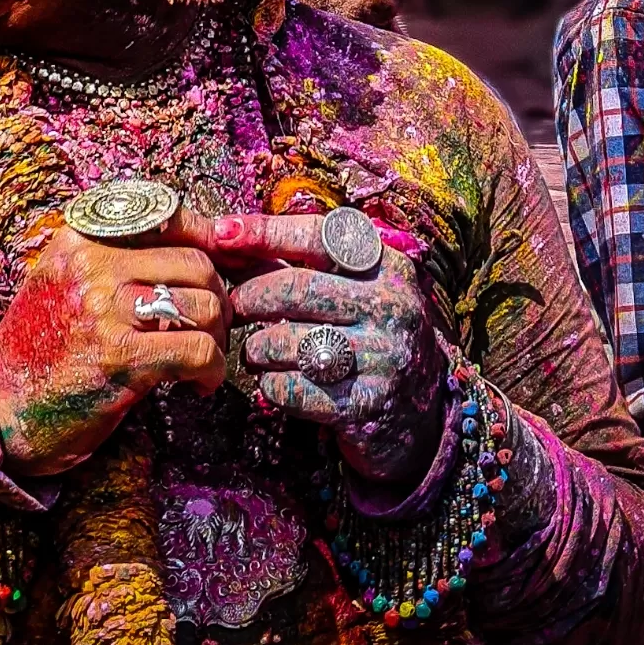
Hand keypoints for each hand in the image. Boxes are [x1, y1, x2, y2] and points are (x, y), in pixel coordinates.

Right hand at [0, 210, 228, 476]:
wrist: (0, 406)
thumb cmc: (41, 347)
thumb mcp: (66, 282)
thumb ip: (117, 259)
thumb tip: (198, 245)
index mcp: (79, 238)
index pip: (167, 217)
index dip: (208, 240)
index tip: (224, 267)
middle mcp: (91, 263)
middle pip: (197, 263)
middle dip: (217, 299)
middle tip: (210, 329)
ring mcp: (104, 308)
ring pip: (206, 305)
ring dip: (217, 339)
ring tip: (200, 360)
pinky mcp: (120, 356)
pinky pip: (198, 350)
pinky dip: (211, 371)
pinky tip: (198, 385)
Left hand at [216, 213, 444, 485]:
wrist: (421, 412)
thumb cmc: (369, 334)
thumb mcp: (353, 289)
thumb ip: (297, 263)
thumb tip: (227, 236)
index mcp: (387, 267)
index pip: (318, 236)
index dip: (265, 232)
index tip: (222, 233)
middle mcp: (391, 307)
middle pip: (294, 289)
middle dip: (250, 296)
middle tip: (235, 306)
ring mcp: (381, 358)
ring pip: (284, 342)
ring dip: (255, 347)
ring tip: (257, 350)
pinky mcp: (363, 405)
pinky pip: (289, 388)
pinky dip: (270, 383)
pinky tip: (276, 379)